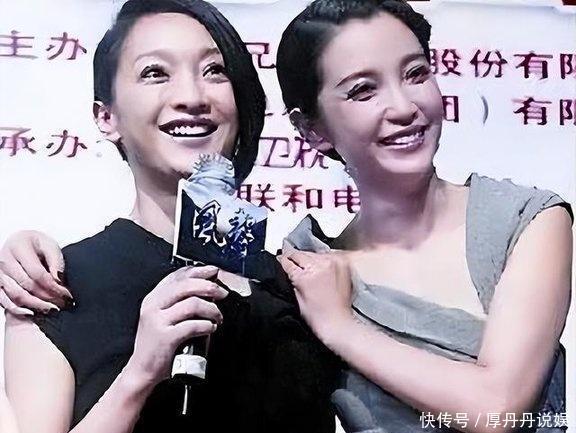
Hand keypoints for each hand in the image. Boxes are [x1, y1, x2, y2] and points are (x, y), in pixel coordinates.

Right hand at [0, 231, 72, 314]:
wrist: (21, 243)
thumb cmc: (36, 245)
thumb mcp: (50, 246)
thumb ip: (56, 262)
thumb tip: (58, 281)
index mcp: (19, 246)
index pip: (37, 273)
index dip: (53, 286)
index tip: (66, 294)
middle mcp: (4, 259)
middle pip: (27, 285)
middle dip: (47, 298)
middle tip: (62, 304)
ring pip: (16, 295)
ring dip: (36, 305)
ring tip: (52, 310)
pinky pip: (4, 301)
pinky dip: (18, 310)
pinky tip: (33, 313)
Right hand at [126, 265, 227, 385]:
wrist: (142, 370)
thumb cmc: (157, 344)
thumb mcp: (162, 317)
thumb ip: (178, 301)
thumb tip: (206, 287)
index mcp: (153, 298)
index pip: (177, 275)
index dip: (199, 271)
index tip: (214, 271)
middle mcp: (153, 306)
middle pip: (187, 286)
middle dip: (210, 287)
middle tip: (222, 294)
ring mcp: (158, 321)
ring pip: (193, 304)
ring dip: (211, 309)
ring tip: (217, 317)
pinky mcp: (165, 337)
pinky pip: (193, 325)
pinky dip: (206, 325)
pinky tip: (210, 328)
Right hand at [279, 251, 353, 338]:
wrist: (337, 321)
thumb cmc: (318, 316)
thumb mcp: (296, 296)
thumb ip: (290, 277)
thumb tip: (286, 265)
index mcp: (307, 274)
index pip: (289, 260)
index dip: (283, 260)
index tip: (281, 260)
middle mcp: (322, 265)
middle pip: (302, 254)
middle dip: (296, 259)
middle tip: (293, 266)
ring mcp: (334, 263)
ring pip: (315, 253)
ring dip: (310, 260)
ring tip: (309, 272)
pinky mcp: (343, 264)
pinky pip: (328, 256)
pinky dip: (323, 261)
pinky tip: (321, 271)